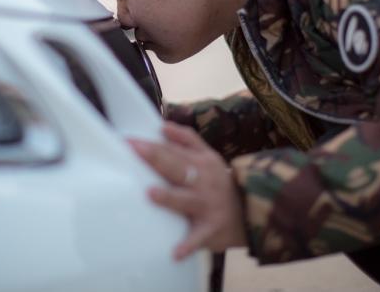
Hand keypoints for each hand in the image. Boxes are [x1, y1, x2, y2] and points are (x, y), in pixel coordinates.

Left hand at [129, 121, 246, 259]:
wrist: (250, 214)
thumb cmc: (219, 183)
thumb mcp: (209, 156)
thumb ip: (186, 139)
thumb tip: (163, 125)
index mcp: (201, 161)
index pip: (174, 150)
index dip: (152, 144)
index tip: (129, 140)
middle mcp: (203, 181)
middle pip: (177, 168)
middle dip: (156, 158)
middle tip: (135, 150)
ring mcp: (207, 205)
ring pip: (185, 200)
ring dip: (169, 197)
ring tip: (151, 194)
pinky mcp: (210, 229)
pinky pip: (198, 238)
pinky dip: (188, 245)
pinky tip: (175, 253)